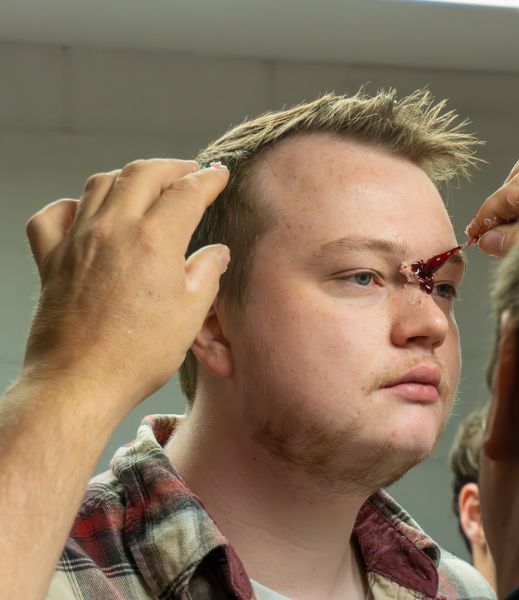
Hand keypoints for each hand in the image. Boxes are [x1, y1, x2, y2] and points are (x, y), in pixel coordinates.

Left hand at [23, 159, 229, 407]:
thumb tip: (216, 254)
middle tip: (188, 172)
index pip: (187, 192)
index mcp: (154, 239)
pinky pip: (52, 216)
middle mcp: (113, 230)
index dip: (208, 179)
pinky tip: (84, 214)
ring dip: (126, 177)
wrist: (81, 382)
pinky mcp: (50, 260)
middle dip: (170, 167)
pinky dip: (70, 206)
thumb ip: (206, 273)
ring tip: (144, 185)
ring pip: (99, 184)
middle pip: (141, 174)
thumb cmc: (139, 353)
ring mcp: (77, 241)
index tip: (219, 174)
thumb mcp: (190, 313)